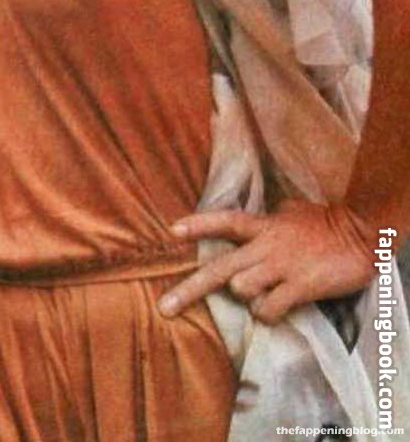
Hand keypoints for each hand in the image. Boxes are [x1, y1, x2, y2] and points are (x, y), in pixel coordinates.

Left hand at [157, 198, 377, 324]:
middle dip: (189, 289)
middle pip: (219, 267)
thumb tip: (260, 218)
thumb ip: (269, 218)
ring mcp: (281, 266)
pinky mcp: (300, 286)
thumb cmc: (325, 223)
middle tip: (164, 307)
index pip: (225, 221)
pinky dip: (266, 314)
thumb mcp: (291, 212)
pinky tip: (275, 309)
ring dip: (245, 299)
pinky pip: (269, 309)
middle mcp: (266, 245)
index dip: (199, 225)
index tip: (172, 230)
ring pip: (241, 289)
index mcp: (264, 225)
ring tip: (261, 297)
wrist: (361, 233)